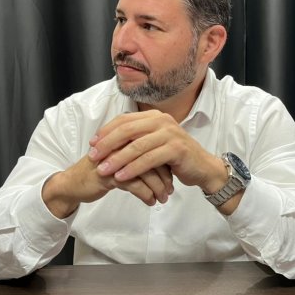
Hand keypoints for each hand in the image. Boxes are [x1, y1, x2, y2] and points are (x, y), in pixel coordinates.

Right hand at [42, 155, 173, 217]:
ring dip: (157, 187)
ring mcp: (115, 159)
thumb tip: (163, 165)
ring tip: (163, 198)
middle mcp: (121, 146)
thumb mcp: (120, 161)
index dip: (165, 163)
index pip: (153, 147)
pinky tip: (150, 202)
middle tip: (171, 190)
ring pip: (145, 172)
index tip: (173, 177)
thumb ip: (137, 157)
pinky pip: (134, 184)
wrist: (73, 184)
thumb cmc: (99, 172)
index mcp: (125, 139)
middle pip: (152, 158)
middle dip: (165, 176)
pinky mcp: (109, 174)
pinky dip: (146, 194)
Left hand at [87, 110, 227, 193]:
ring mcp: (170, 134)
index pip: (124, 120)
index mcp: (154, 116)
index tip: (92, 144)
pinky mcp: (176, 149)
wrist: (202, 167)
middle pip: (127, 130)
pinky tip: (121, 177)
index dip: (106, 131)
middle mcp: (162, 121)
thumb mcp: (154, 143)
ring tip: (103, 170)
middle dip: (107, 144)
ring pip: (137, 146)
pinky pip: (149, 159)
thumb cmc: (175, 156)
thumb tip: (106, 142)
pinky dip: (132, 169)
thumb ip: (136, 139)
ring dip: (117, 159)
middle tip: (93, 157)